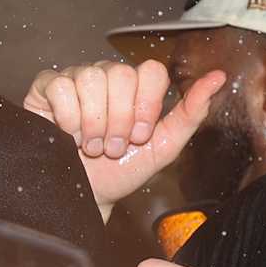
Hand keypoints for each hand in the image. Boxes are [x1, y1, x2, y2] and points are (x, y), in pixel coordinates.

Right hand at [23, 59, 224, 208]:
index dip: (146, 104)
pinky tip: (68, 135)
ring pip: (90, 77)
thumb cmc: (120, 172)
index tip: (139, 135)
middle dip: (119, 119)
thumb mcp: (163, 147)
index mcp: (135, 88)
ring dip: (93, 122)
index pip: (150, 70)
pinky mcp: (46, 87)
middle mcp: (106, 78)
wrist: (83, 196)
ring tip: (90, 146)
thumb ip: (191, 113)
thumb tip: (219, 78)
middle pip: (120, 74)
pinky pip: (60, 86)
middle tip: (113, 147)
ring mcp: (75, 80)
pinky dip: (68, 117)